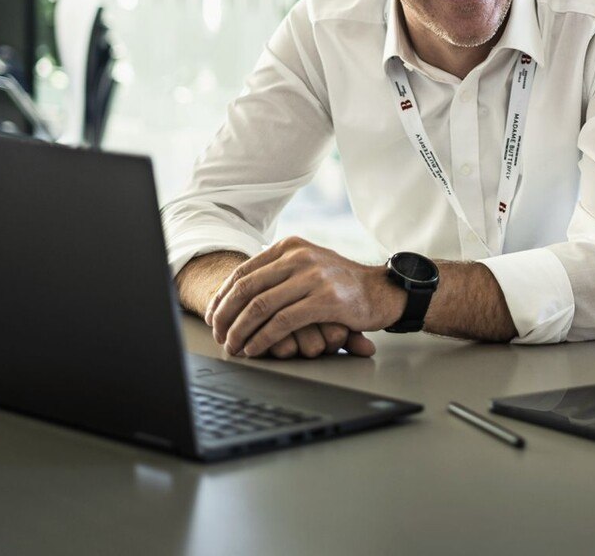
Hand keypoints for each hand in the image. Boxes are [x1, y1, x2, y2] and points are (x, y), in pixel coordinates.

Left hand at [204, 236, 397, 358]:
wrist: (382, 291)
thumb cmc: (342, 284)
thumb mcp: (309, 264)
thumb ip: (279, 270)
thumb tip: (235, 291)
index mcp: (290, 246)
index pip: (243, 271)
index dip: (222, 297)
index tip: (212, 317)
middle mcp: (299, 257)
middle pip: (246, 288)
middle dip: (225, 316)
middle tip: (218, 336)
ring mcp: (312, 277)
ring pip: (259, 306)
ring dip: (240, 331)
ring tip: (234, 346)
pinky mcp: (325, 300)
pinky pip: (282, 322)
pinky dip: (262, 338)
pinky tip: (255, 348)